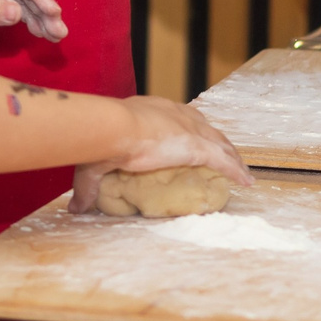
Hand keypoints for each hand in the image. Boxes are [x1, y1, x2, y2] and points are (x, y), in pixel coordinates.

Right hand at [67, 96, 251, 212]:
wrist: (115, 129)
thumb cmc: (103, 140)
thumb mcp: (94, 165)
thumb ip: (87, 188)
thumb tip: (74, 208)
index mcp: (153, 112)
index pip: (178, 120)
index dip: (188, 130)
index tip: (192, 140)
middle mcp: (177, 116)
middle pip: (205, 129)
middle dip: (216, 141)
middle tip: (224, 154)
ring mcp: (190, 130)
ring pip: (220, 144)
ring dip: (231, 156)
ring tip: (241, 169)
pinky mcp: (198, 147)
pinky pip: (224, 161)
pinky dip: (236, 171)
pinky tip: (247, 181)